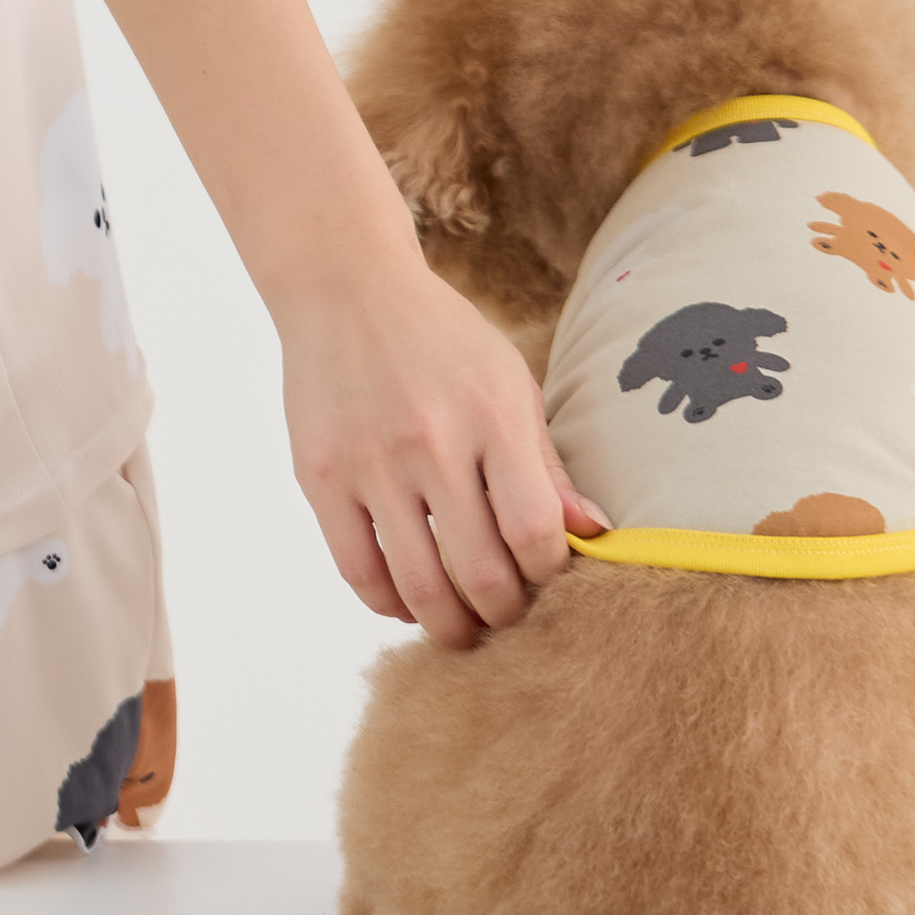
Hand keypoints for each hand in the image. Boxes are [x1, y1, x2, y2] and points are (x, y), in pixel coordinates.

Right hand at [277, 249, 604, 650]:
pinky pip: (359, 571)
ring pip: (418, 587)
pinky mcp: (321, 477)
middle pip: (480, 573)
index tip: (547, 581)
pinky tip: (408, 599)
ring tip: (463, 627)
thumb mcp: (510, 382)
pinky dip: (390, 603)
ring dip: (449, 626)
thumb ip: (548, 464)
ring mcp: (371, 463)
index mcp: (492, 415)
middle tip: (508, 617)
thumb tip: (594, 535)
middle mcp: (432, 442)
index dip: (549, 576)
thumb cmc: (441, 338)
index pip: (535, 531)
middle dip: (504, 615)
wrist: (345, 288)